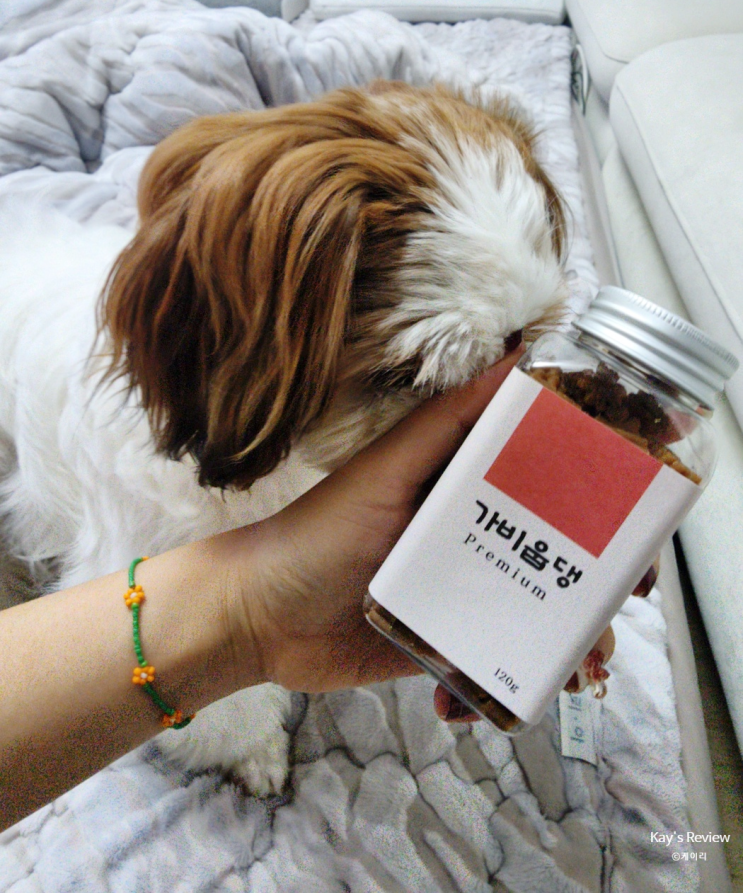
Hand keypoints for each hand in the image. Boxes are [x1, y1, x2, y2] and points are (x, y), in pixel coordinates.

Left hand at [224, 344, 655, 718]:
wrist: (257, 621)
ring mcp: (457, 595)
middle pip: (554, 555)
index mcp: (462, 488)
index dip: (598, 499)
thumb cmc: (318, 535)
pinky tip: (468, 704)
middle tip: (619, 604)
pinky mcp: (440, 645)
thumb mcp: (386, 472)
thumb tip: (519, 354)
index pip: (546, 483)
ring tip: (574, 672)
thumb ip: (446, 421)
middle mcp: (468, 538)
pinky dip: (493, 688)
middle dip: (595, 584)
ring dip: (560, 646)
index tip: (640, 518)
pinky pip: (489, 665)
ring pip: (534, 615)